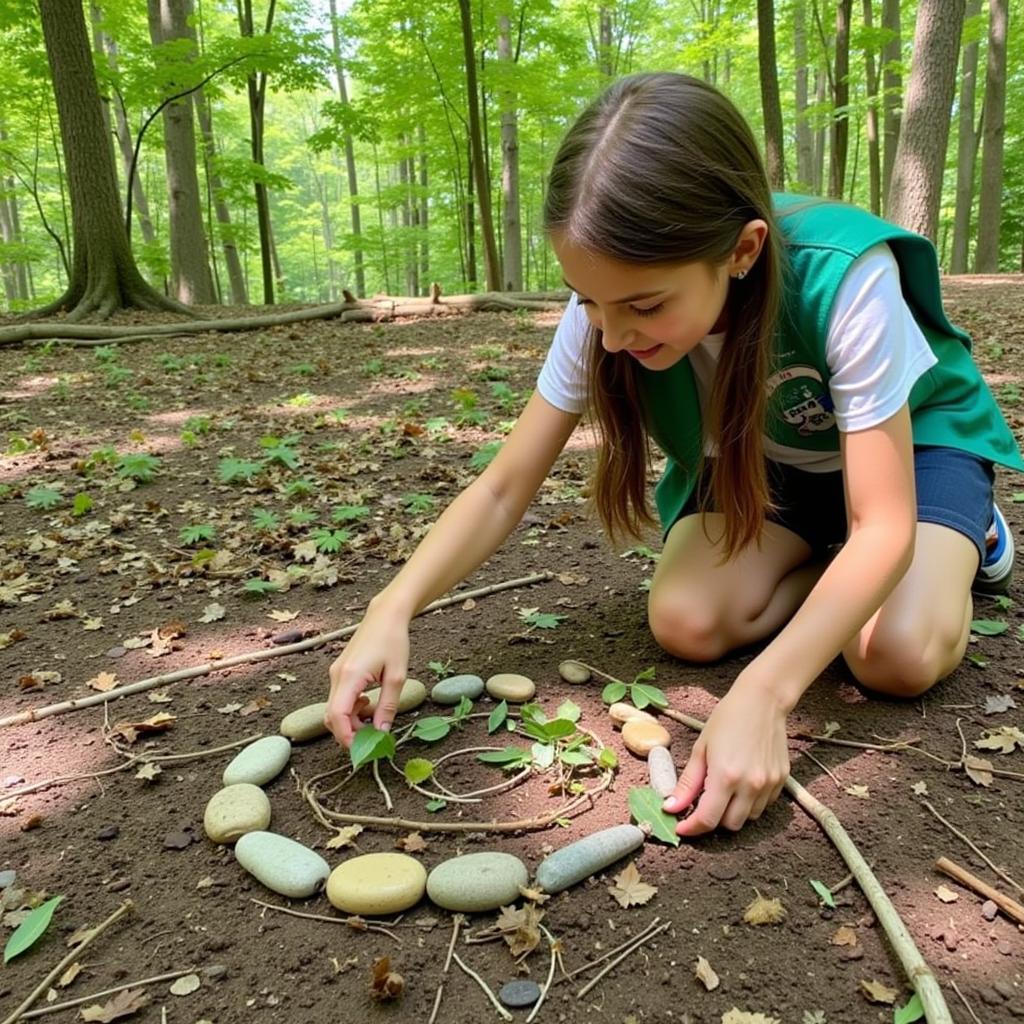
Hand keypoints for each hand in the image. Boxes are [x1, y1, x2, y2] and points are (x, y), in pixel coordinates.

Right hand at [324, 603, 409, 746]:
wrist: (385, 616)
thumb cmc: (393, 641)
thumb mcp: (397, 676)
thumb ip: (388, 706)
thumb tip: (381, 732)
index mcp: (350, 676)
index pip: (337, 715)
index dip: (346, 736)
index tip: (361, 749)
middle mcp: (337, 676)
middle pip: (331, 716)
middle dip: (348, 732)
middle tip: (371, 738)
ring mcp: (335, 673)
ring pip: (334, 708)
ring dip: (350, 720)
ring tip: (373, 716)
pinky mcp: (339, 671)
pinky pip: (338, 698)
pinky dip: (349, 708)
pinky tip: (367, 702)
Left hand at [663, 676, 789, 835]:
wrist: (762, 701)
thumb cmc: (727, 719)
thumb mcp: (701, 749)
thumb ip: (687, 783)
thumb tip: (671, 807)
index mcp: (725, 776)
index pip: (707, 820)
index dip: (692, 828)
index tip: (681, 827)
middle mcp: (750, 785)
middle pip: (730, 825)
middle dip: (713, 819)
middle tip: (703, 803)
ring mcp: (768, 784)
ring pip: (749, 818)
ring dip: (733, 812)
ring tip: (724, 789)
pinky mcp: (781, 781)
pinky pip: (763, 805)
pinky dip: (750, 802)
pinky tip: (742, 782)